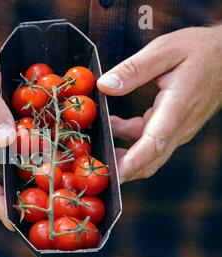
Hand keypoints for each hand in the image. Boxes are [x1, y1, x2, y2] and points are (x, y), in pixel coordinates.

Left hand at [97, 26, 221, 183]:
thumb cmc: (199, 50)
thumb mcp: (164, 50)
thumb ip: (133, 69)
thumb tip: (105, 86)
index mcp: (178, 107)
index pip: (155, 143)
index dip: (132, 162)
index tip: (112, 173)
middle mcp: (179, 126)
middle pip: (149, 159)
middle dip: (121, 169)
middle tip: (91, 167)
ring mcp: (177, 130)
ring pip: (147, 154)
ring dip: (120, 153)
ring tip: (94, 142)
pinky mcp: (173, 127)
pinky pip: (148, 142)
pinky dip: (127, 138)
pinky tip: (112, 124)